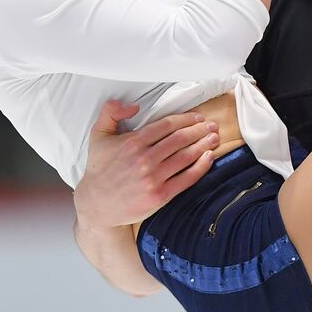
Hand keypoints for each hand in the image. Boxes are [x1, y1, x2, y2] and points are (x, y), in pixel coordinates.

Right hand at [74, 100, 219, 229]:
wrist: (97, 205)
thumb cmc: (99, 170)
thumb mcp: (98, 135)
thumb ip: (110, 112)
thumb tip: (133, 105)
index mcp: (133, 142)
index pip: (167, 125)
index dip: (186, 119)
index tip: (197, 117)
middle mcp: (145, 159)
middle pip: (181, 139)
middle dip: (200, 130)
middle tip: (212, 125)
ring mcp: (153, 178)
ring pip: (186, 156)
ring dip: (204, 145)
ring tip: (215, 138)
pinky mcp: (160, 196)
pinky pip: (186, 178)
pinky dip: (201, 167)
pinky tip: (209, 158)